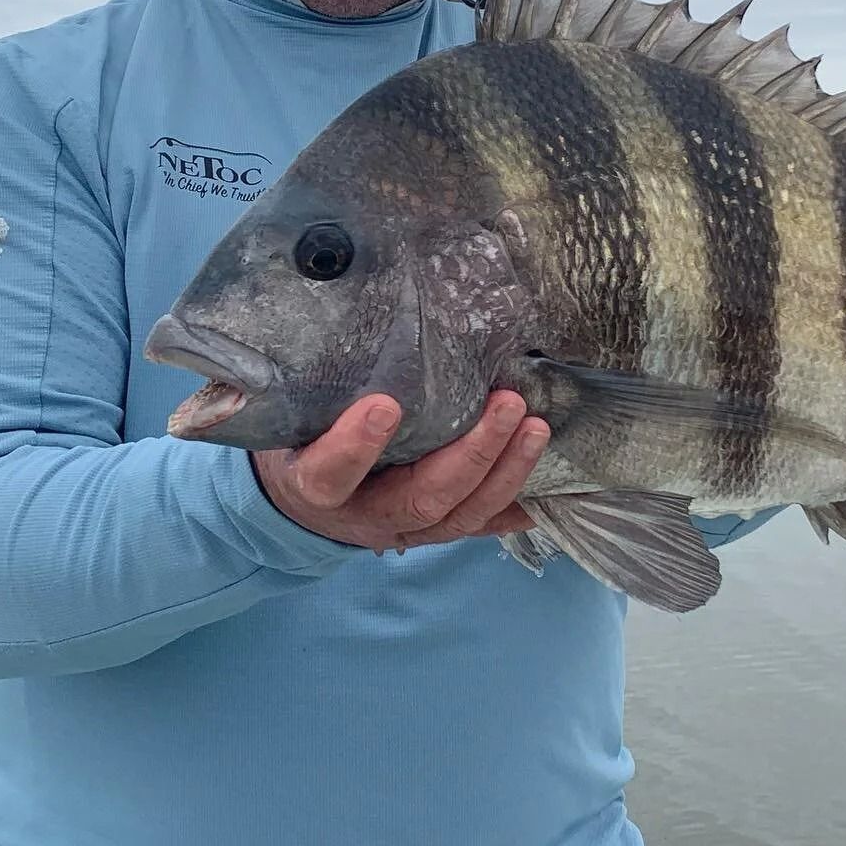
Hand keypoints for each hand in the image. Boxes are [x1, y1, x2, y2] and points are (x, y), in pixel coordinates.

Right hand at [250, 390, 547, 551]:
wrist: (301, 496)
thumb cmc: (300, 436)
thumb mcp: (292, 414)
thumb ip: (313, 385)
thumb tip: (340, 315)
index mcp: (315, 486)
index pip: (330, 475)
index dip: (355, 448)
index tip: (385, 405)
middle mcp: (364, 515)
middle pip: (421, 498)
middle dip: (471, 454)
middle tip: (508, 404)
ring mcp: (405, 528)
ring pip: (460, 515)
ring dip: (505, 472)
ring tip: (536, 427)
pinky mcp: (434, 530)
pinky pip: (480, 526)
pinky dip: (516, 510)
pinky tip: (553, 491)